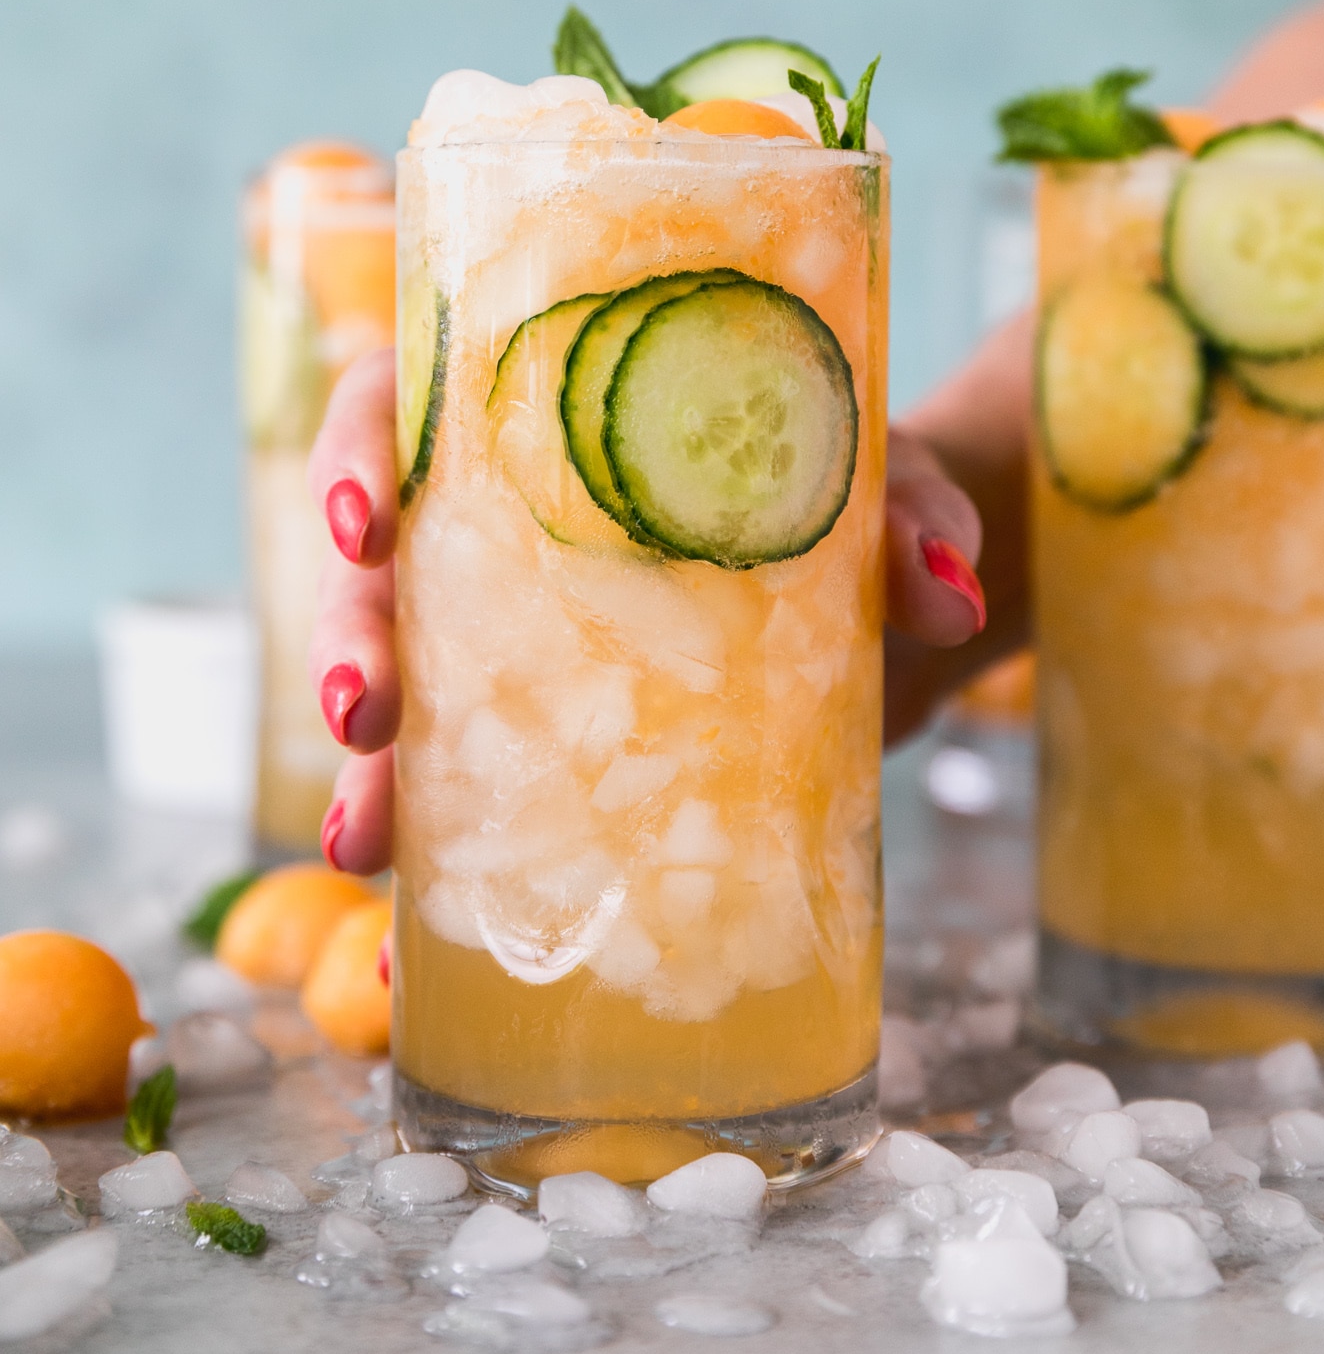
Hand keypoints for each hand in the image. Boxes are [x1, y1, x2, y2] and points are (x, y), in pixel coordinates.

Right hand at [306, 349, 988, 873]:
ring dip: (364, 768)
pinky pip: (457, 797)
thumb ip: (913, 517)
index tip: (368, 523)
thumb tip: (945, 593)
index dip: (357, 453)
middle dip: (349, 634)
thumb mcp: (888, 487)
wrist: (894, 609)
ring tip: (364, 843)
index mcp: (548, 416)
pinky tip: (412, 953)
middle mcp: (505, 526)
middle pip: (377, 562)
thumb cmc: (864, 501)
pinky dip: (434, 869)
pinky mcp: (544, 743)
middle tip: (366, 709)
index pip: (409, 400)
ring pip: (394, 687)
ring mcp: (512, 643)